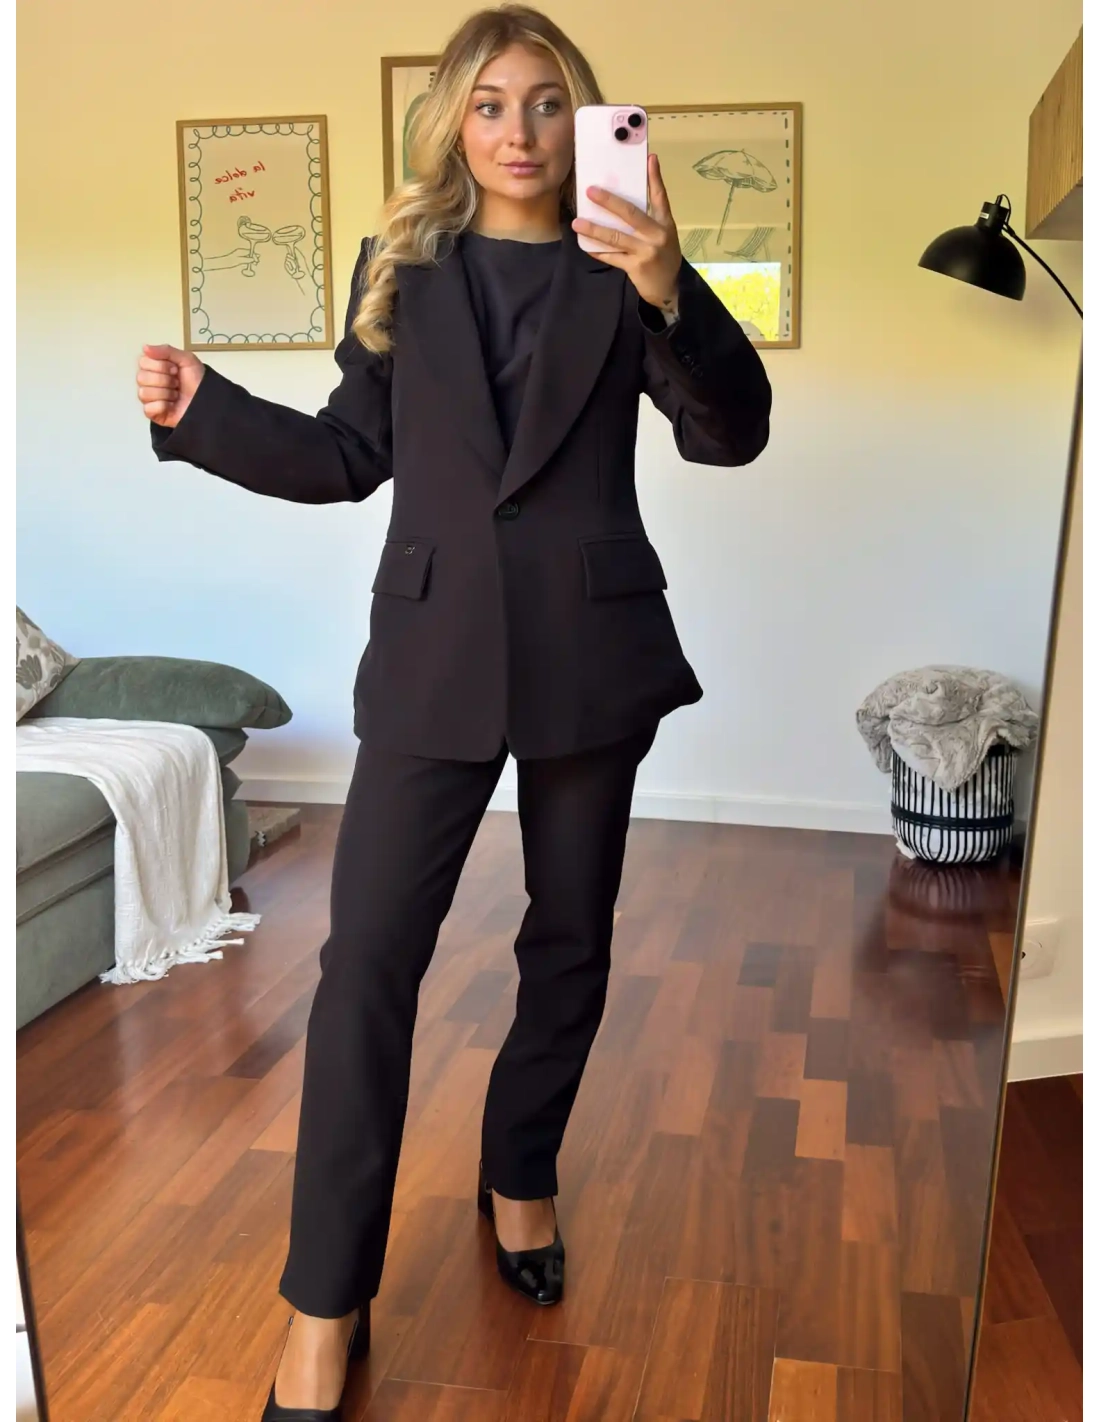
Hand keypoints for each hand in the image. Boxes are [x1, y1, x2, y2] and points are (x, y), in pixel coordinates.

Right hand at [136, 344, 204, 427]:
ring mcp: (150, 398)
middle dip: (164, 380)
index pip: (143, 362)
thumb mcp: (187, 359)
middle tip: (177, 383)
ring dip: (165, 393)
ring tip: (176, 395)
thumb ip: (166, 350)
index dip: (160, 365)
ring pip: (144, 393)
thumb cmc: (197, 381)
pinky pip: (148, 408)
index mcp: (154, 367)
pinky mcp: (153, 413)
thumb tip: (145, 347)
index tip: (175, 369)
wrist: (208, 401)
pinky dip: (163, 406)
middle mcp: (149, 382)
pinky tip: (172, 406)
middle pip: (141, 378)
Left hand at [571, 153, 681, 312]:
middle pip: (631, 214)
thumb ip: (649, 219)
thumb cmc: (663, 257)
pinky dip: (598, 251)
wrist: (669, 288)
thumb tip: (624, 202)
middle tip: (591, 191)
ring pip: (616, 237)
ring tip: (578, 223)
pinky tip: (586, 246)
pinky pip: (612, 257)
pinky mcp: (636, 267)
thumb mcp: (663, 235)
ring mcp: (646, 252)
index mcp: (665, 223)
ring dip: (594, 229)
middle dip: (609, 201)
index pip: (660, 197)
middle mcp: (657, 235)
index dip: (655, 177)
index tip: (650, 158)